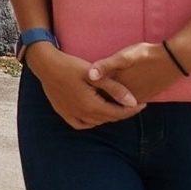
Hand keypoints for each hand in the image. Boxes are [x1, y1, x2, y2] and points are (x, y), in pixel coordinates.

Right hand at [26, 42, 140, 129]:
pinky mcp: (63, 113)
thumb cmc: (71, 66)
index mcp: (91, 105)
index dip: (133, 110)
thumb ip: (115, 89)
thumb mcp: (95, 76)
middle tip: (133, 104)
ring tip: (116, 106)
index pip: (118, 113)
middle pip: (109, 118)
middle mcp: (82, 114)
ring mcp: (71, 115)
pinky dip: (91, 122)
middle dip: (123, 113)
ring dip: (108, 116)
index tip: (144, 104)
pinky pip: (81, 124)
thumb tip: (133, 102)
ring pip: (96, 122)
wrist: (46, 65)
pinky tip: (96, 113)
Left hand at [86, 42, 185, 104]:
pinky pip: (125, 104)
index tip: (74, 87)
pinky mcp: (143, 98)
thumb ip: (106, 65)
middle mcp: (125, 97)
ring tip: (91, 95)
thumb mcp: (125, 56)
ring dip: (103, 101)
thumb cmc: (147, 56)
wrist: (173, 61)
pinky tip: (109, 95)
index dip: (84, 91)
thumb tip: (89, 75)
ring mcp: (135, 99)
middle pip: (103, 101)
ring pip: (114, 105)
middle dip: (91, 99)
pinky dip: (116, 102)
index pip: (95, 94)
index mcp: (117, 87)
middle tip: (79, 94)